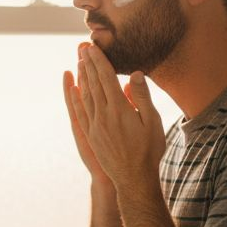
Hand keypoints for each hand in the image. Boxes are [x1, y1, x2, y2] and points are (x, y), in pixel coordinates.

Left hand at [72, 43, 164, 193]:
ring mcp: (95, 126)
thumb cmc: (149, 151)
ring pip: (85, 95)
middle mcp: (103, 115)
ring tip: (79, 62)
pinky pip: (81, 111)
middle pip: (92, 84)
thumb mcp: (152, 123)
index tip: (93, 47)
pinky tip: (74, 89)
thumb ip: (143, 98)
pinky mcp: (91, 135)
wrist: (133, 179)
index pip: (106, 78)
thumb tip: (135, 74)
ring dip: (81, 77)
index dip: (99, 61)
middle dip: (87, 64)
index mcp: (119, 110)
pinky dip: (76, 97)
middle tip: (82, 47)